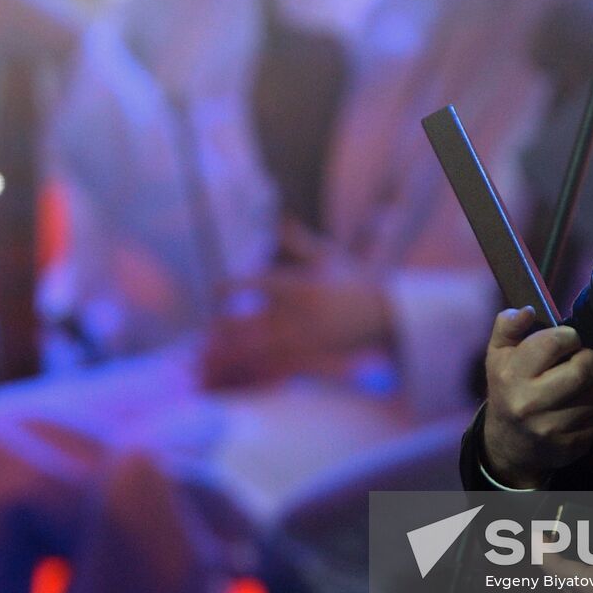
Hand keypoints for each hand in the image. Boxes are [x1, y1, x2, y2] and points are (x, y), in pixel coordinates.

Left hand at [202, 226, 392, 389]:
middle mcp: (299, 315)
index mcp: (301, 286)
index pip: (259, 284)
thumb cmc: (354, 281)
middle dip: (224, 329)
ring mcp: (305, 340)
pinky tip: (240, 374)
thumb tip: (281, 219)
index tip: (216, 287)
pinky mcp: (311, 358)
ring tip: (210, 356)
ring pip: (259, 352)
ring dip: (233, 355)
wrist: (387, 315)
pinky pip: (276, 368)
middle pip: (251, 325)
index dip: (233, 286)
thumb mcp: (329, 256)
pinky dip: (255, 371)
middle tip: (206, 329)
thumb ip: (299, 241)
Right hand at [481, 306, 592, 486]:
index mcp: (512, 375)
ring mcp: (554, 427)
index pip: (554, 343)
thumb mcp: (497, 355)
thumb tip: (529, 310)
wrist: (508, 443)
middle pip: (582, 370)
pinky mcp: (574, 443)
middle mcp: (531, 402)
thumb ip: (508, 327)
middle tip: (580, 361)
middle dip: (588, 359)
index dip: (568, 336)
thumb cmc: (506, 390)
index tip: (566, 341)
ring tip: (586, 379)